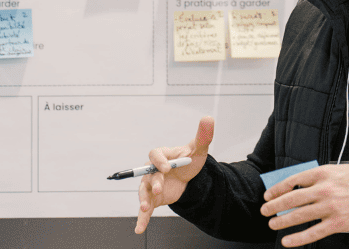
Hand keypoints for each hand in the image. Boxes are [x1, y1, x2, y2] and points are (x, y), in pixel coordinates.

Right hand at [133, 116, 214, 233]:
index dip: (159, 161)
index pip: (155, 155)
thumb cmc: (190, 161)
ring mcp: (151, 186)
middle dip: (154, 182)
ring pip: (144, 191)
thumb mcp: (199, 150)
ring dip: (144, 199)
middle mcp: (152, 170)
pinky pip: (145, 210)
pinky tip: (139, 229)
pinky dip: (142, 219)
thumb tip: (208, 118)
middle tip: (161, 188)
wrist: (190, 179)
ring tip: (146, 207)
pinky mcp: (154, 199)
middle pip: (148, 175)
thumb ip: (203, 135)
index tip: (167, 167)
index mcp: (162, 156)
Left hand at [260, 165, 348, 246]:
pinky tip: (287, 240)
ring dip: (282, 221)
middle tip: (265, 210)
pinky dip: (298, 238)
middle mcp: (325, 189)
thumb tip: (300, 186)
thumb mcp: (342, 171)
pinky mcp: (338, 223)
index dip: (278, 189)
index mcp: (325, 173)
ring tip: (272, 224)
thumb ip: (322, 178)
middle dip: (275, 205)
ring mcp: (331, 207)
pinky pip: (313, 232)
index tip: (269, 194)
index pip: (293, 180)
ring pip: (299, 215)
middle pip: (292, 199)